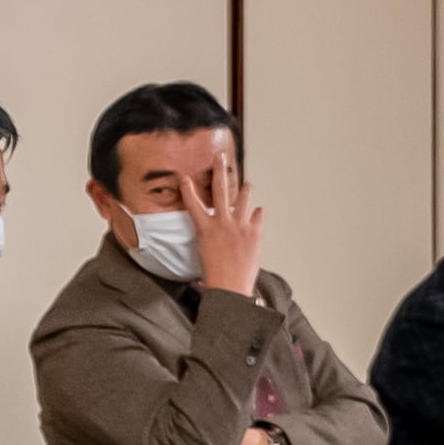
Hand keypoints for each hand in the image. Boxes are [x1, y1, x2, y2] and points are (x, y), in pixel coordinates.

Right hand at [191, 152, 267, 299]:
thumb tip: (212, 242)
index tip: (184, 177)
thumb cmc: (214, 276)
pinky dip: (257, 213)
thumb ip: (210, 242)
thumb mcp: (205, 255)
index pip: (193, 205)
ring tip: (248, 183)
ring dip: (245, 190)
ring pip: (242, 200)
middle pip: (220, 191)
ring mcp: (240, 226)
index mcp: (206, 229)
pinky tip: (258, 210)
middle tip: (220, 158)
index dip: (188, 190)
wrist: (230, 286)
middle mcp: (222, 223)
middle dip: (220, 171)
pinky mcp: (255, 232)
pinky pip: (257, 217)